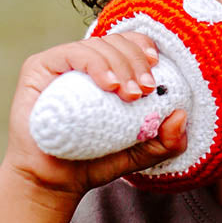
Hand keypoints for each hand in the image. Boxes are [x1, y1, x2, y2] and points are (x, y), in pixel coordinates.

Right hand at [2, 31, 186, 196]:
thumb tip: (181, 115)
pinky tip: (109, 85)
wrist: (56, 181)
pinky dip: (96, 64)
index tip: (157, 68)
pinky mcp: (40, 67)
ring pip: (99, 45)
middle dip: (137, 62)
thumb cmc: (96, 162)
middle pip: (118, 41)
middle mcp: (85, 63)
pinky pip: (73, 53)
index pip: (130, 44)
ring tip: (129, 95)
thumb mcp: (143, 152)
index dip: (145, 48)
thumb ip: (168, 141)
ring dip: (121, 65)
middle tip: (145, 91)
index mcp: (109, 72)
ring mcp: (62, 63)